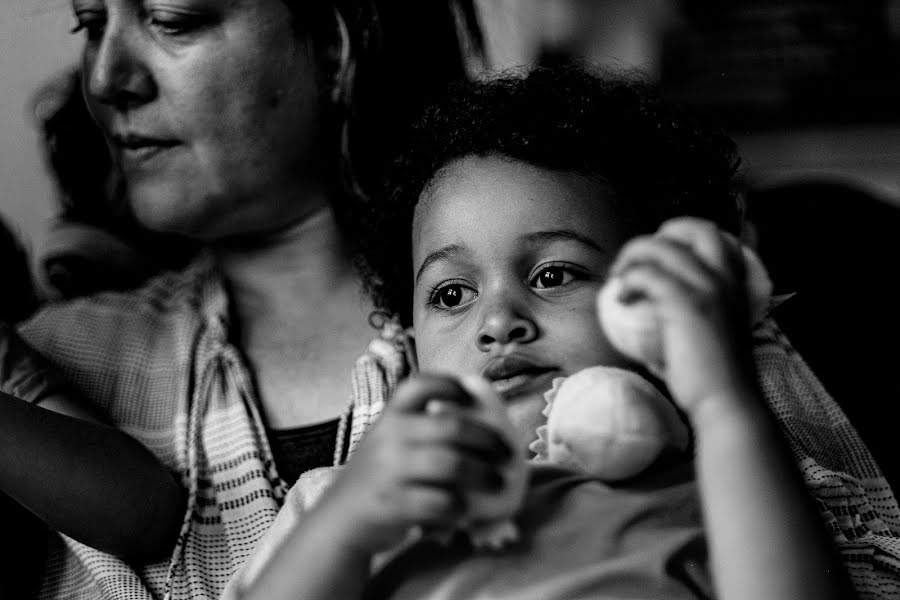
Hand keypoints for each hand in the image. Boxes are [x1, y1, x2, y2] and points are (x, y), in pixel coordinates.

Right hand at [317, 374, 514, 555]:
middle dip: (488, 439)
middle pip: (451, 426)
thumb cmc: (380, 476)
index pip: (418, 385)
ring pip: (451, 464)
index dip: (449, 385)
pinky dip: (460, 507)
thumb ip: (422, 429)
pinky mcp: (393, 504)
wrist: (342, 518)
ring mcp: (389, 470)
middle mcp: (389, 436)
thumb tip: (486, 427)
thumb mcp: (391, 442)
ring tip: (499, 482)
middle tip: (507, 452)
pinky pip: (440, 502)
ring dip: (484, 474)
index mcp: (391, 416)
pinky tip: (467, 509)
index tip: (471, 395)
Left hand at [607, 218, 757, 417]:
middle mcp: (726, 277)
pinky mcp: (687, 303)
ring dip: (632, 256)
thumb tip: (656, 304)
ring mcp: (709, 287)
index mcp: (736, 282)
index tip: (658, 260)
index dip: (682, 238)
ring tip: (620, 279)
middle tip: (637, 262)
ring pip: (662, 246)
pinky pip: (647, 274)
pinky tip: (621, 298)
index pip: (716, 235)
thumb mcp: (714, 330)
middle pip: (694, 226)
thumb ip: (696, 309)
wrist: (727, 402)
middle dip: (659, 235)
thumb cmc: (713, 374)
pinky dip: (628, 280)